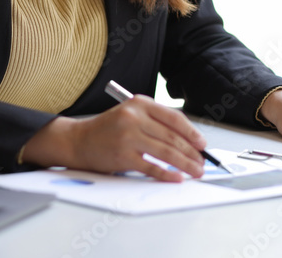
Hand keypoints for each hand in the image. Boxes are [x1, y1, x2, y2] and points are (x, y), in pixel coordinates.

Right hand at [21, 95, 207, 181]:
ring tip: (196, 171)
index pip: (173, 118)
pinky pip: (152, 168)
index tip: (202, 144)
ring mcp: (128, 137)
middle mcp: (134, 117)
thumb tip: (187, 140)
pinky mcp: (123, 156)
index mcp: (139, 104)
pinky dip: (167, 175)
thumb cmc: (108, 129)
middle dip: (191, 152)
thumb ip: (155, 122)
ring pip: (166, 152)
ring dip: (185, 164)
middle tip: (201, 162)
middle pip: (172, 136)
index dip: (191, 132)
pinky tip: (177, 178)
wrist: (79, 140)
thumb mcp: (131, 114)